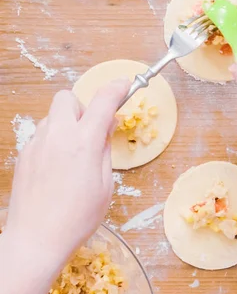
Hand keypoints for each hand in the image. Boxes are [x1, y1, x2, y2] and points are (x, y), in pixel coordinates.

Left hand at [3, 80, 128, 264]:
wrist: (37, 239)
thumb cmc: (77, 217)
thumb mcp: (105, 183)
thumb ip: (105, 149)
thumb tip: (106, 126)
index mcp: (83, 142)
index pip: (103, 101)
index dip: (117, 89)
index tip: (124, 85)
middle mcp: (57, 136)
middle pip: (67, 98)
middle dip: (82, 107)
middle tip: (92, 130)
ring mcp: (36, 144)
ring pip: (52, 117)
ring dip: (67, 125)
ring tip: (75, 155)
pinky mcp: (24, 156)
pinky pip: (41, 136)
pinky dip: (53, 141)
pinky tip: (59, 168)